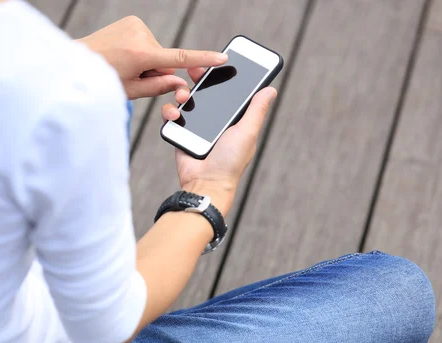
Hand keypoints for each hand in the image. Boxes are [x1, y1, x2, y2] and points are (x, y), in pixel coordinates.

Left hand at [78, 16, 227, 99]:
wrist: (76, 62)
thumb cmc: (102, 80)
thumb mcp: (132, 90)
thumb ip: (160, 86)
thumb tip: (180, 81)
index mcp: (141, 55)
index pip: (180, 57)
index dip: (203, 59)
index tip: (222, 58)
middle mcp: (140, 35)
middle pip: (165, 59)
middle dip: (158, 71)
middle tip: (137, 78)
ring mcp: (135, 25)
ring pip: (156, 51)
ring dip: (149, 62)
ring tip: (126, 67)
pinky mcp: (132, 21)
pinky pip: (147, 41)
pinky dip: (142, 51)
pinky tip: (125, 56)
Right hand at [162, 68, 276, 214]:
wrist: (204, 183)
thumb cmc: (230, 162)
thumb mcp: (247, 132)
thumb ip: (256, 110)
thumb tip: (270, 89)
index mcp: (233, 119)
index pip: (230, 92)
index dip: (225, 76)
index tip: (221, 60)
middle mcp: (215, 120)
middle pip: (206, 90)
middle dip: (200, 77)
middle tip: (195, 68)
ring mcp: (196, 125)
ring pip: (187, 99)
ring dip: (183, 92)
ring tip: (184, 95)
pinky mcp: (181, 132)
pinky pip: (173, 114)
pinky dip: (170, 110)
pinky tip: (175, 113)